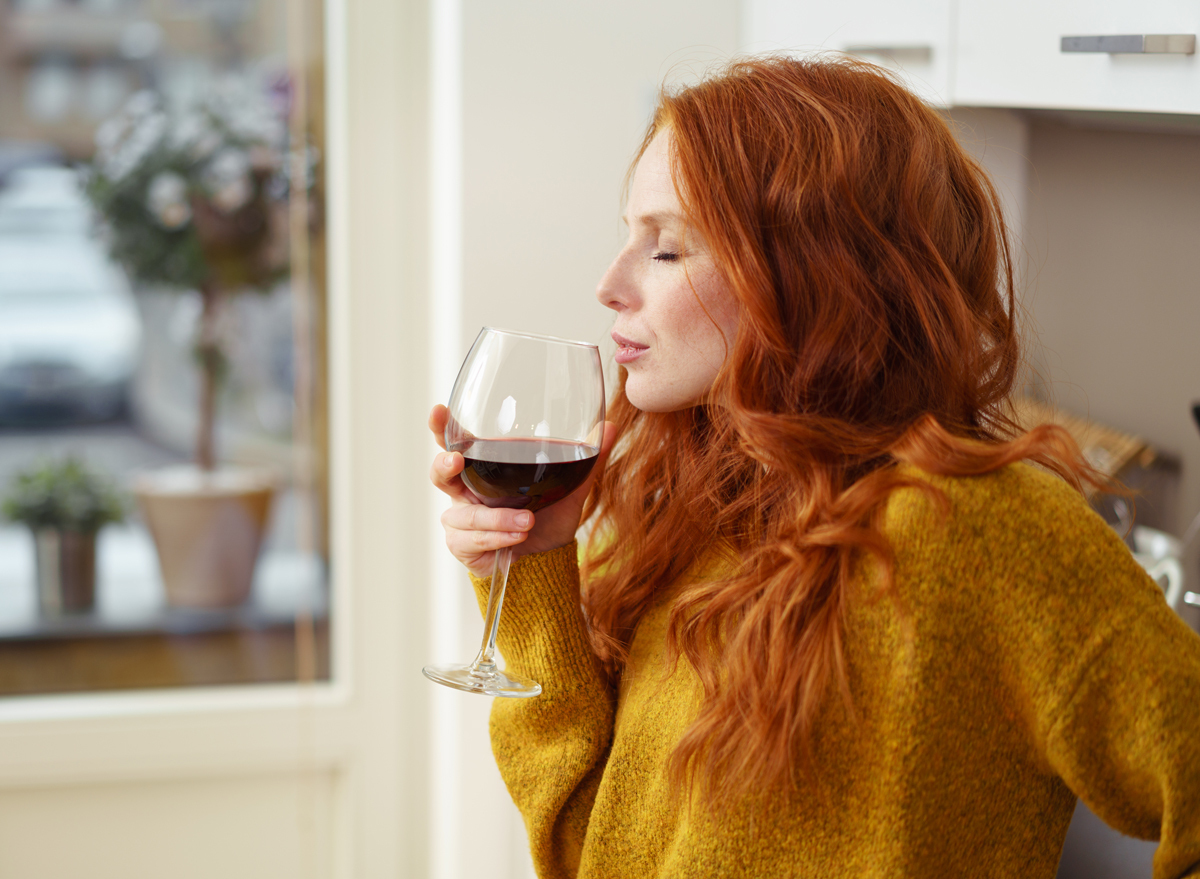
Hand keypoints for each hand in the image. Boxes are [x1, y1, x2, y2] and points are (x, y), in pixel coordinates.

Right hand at [428, 404, 616, 577]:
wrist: (547, 560)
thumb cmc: (549, 517)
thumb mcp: (571, 487)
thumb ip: (588, 459)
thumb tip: (611, 426)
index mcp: (484, 468)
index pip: (455, 442)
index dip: (441, 427)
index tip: (438, 411)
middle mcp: (466, 491)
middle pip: (440, 473)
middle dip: (444, 465)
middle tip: (457, 461)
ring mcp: (461, 519)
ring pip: (464, 514)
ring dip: (495, 518)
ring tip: (526, 522)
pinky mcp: (463, 545)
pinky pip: (473, 539)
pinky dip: (497, 537)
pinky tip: (516, 538)